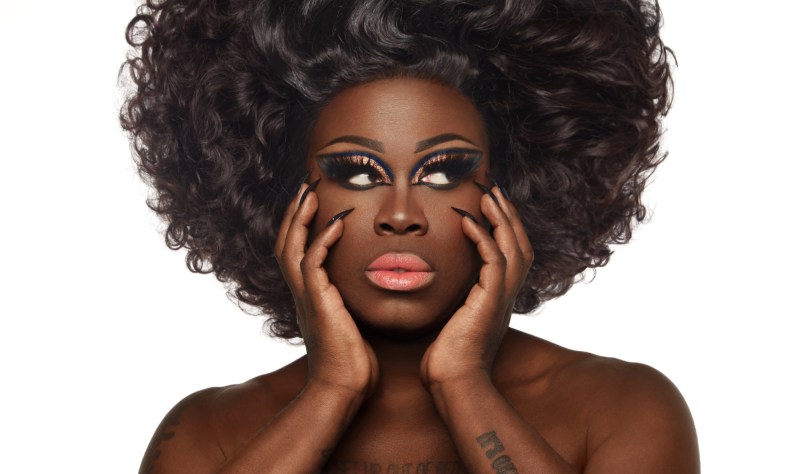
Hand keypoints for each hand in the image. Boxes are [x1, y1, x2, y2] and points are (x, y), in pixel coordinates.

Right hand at [275, 181, 378, 397]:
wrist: (344, 388)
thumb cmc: (352, 363)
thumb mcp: (352, 325)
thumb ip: (353, 306)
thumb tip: (370, 295)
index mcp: (309, 298)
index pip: (295, 254)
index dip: (299, 228)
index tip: (310, 204)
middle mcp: (301, 295)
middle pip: (284, 244)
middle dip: (293, 214)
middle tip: (304, 188)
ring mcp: (307, 298)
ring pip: (291, 249)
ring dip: (299, 219)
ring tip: (310, 194)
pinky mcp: (318, 302)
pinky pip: (313, 264)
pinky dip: (322, 241)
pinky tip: (338, 224)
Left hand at [420, 183, 533, 387]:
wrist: (454, 382)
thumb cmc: (448, 359)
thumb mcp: (454, 323)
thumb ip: (455, 304)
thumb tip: (439, 291)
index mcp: (499, 300)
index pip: (512, 255)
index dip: (505, 229)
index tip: (491, 207)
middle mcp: (507, 296)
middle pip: (521, 245)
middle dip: (509, 215)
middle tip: (494, 190)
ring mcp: (502, 298)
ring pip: (513, 247)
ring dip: (501, 218)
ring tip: (487, 195)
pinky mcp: (490, 300)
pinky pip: (492, 260)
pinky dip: (482, 237)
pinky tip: (466, 220)